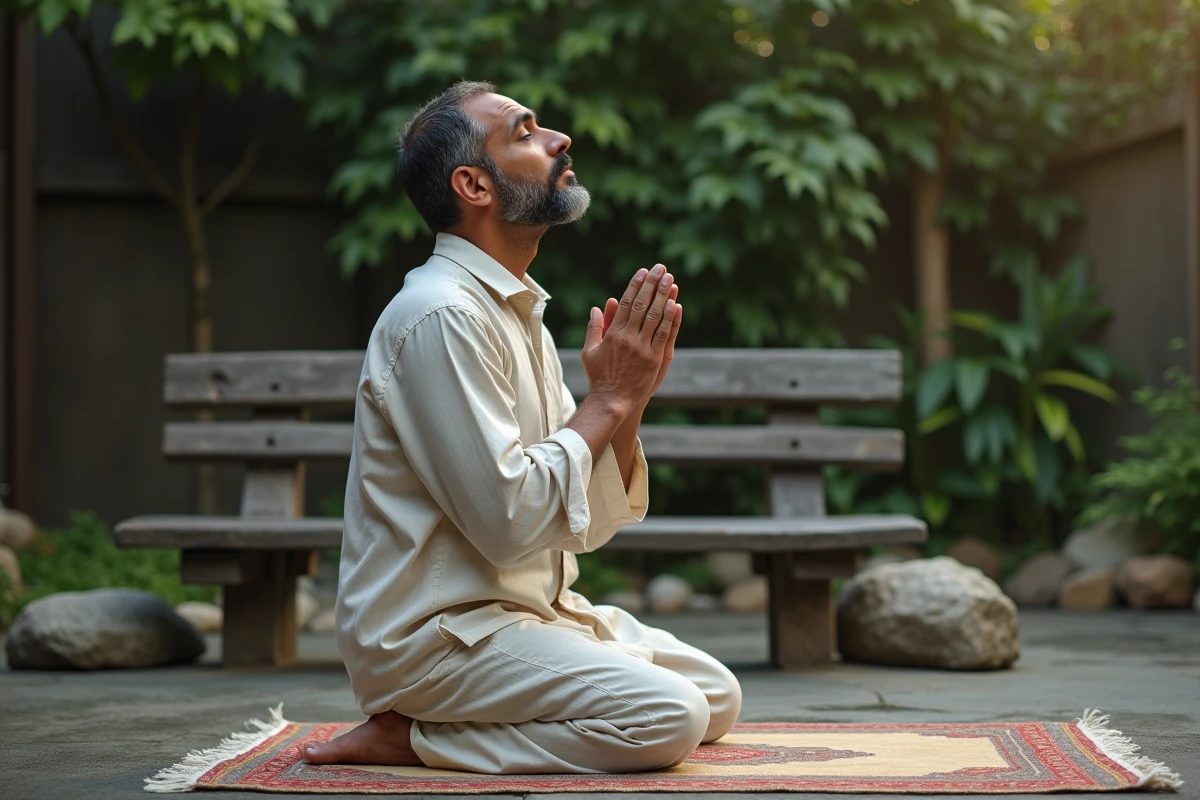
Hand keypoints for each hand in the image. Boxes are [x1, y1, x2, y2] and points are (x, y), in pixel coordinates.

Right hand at [581, 264, 679, 415]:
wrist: (611, 400)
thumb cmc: (599, 376)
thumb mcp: (590, 351)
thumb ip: (595, 328)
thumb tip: (597, 308)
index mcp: (613, 334)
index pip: (626, 303)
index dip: (635, 285)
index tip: (642, 272)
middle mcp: (628, 338)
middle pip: (642, 305)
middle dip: (652, 284)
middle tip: (660, 269)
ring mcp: (642, 348)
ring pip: (655, 317)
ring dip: (663, 296)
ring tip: (670, 280)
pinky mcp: (654, 359)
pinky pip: (663, 335)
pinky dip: (669, 319)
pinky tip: (674, 304)